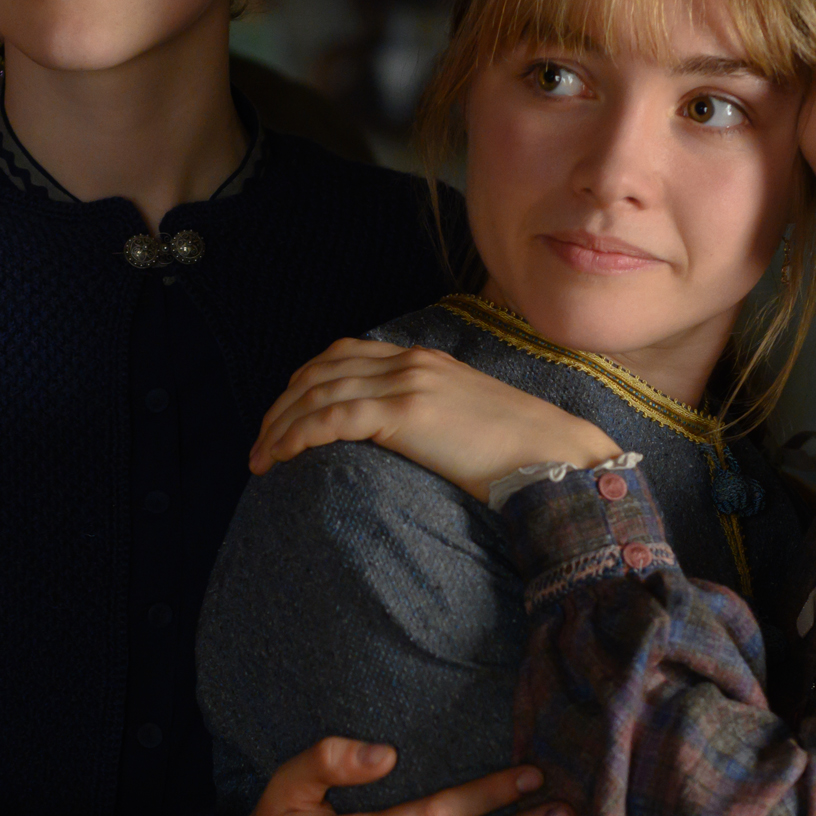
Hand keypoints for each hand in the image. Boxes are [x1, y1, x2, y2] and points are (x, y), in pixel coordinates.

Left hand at [249, 338, 618, 497]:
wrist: (555, 454)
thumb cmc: (519, 451)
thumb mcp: (465, 420)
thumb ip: (429, 417)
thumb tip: (402, 441)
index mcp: (423, 360)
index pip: (344, 356)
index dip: (304, 384)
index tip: (283, 417)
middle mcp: (410, 363)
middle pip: (321, 371)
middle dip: (281, 406)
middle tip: (260, 443)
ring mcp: (407, 384)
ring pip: (318, 394)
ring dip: (279, 426)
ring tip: (260, 460)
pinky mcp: (405, 413)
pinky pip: (332, 418)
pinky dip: (297, 436)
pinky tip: (280, 458)